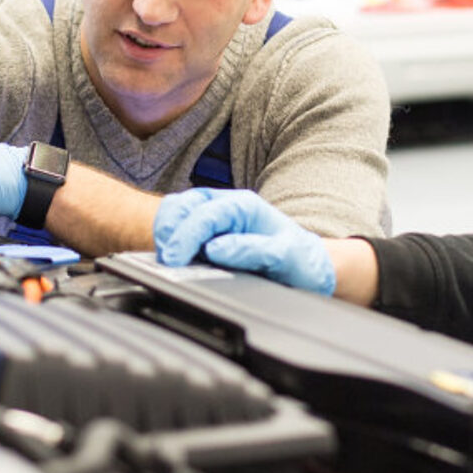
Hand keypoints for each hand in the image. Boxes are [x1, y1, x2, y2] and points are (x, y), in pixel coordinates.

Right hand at [155, 189, 334, 294]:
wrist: (307, 267)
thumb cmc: (300, 261)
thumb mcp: (286, 258)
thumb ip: (253, 251)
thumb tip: (216, 249)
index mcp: (246, 206)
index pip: (206, 213)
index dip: (186, 235)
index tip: (175, 258)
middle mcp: (227, 205)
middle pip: (184, 205)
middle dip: (169, 231)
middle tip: (166, 261)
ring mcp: (215, 217)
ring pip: (176, 212)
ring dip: (165, 232)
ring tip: (165, 258)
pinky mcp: (207, 231)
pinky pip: (178, 225)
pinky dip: (168, 237)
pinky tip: (171, 255)